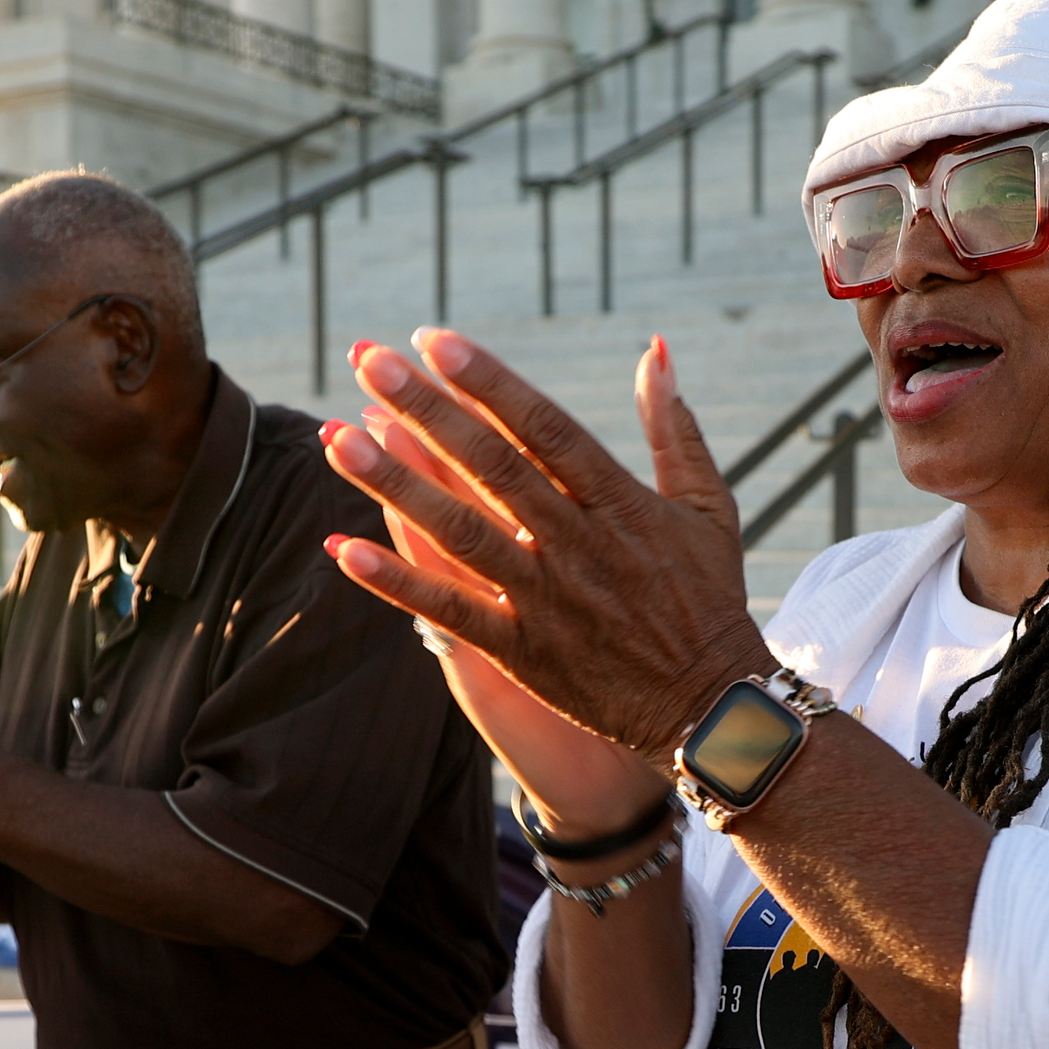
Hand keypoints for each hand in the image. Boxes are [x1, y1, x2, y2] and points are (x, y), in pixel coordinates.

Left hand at [349, 377, 671, 836]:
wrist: (710, 708)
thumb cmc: (707, 598)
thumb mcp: (705, 506)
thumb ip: (673, 426)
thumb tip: (654, 349)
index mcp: (619, 502)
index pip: (543, 428)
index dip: (486, 382)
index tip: (433, 340)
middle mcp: (577, 545)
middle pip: (491, 467)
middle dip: (427, 411)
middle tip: (369, 362)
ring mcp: (546, 600)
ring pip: (459, 532)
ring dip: (395, 484)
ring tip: (339, 438)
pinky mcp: (522, 652)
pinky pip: (450, 611)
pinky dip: (397, 581)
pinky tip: (344, 548)